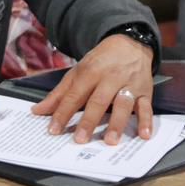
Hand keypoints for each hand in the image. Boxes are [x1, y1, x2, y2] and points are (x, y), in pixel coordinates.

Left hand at [31, 34, 153, 145]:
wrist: (129, 44)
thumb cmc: (100, 62)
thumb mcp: (77, 72)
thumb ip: (59, 94)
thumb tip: (37, 111)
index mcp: (89, 73)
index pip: (73, 95)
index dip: (63, 113)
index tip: (54, 130)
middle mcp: (109, 78)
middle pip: (98, 101)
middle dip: (89, 121)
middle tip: (80, 140)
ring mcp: (128, 85)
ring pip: (123, 105)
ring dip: (117, 123)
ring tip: (110, 141)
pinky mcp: (144, 91)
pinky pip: (146, 107)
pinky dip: (146, 121)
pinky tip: (144, 135)